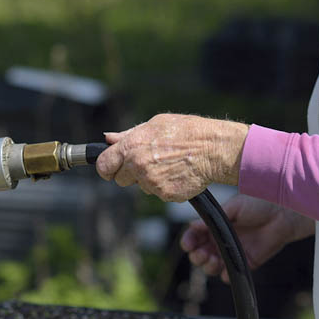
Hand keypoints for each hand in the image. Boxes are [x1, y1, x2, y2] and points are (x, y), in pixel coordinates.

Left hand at [96, 114, 248, 201]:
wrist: (215, 149)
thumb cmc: (187, 132)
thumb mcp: (155, 124)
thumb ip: (128, 135)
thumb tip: (108, 138)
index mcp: (131, 147)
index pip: (103, 165)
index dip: (106, 168)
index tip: (111, 169)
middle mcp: (138, 166)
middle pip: (120, 179)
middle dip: (130, 174)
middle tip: (149, 163)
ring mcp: (151, 182)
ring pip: (141, 187)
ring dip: (149, 179)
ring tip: (168, 164)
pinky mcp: (165, 194)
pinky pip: (158, 193)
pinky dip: (165, 187)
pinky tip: (176, 174)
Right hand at [180, 194, 314, 282]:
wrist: (284, 214)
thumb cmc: (259, 205)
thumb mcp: (233, 207)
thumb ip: (213, 218)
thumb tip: (193, 225)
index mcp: (215, 226)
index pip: (194, 236)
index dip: (188, 241)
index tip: (188, 244)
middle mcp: (221, 241)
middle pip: (199, 254)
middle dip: (197, 256)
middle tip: (202, 254)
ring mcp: (232, 253)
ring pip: (211, 267)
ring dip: (208, 267)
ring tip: (214, 261)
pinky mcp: (246, 263)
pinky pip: (230, 275)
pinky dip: (225, 276)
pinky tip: (226, 270)